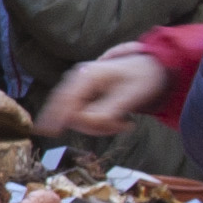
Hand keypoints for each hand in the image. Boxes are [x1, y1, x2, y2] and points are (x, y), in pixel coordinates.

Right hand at [37, 45, 168, 136]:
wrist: (147, 69)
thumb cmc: (141, 79)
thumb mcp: (129, 96)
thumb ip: (106, 112)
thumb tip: (87, 123)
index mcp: (86, 76)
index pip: (65, 100)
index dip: (58, 117)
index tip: (55, 133)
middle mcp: (76, 80)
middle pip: (67, 111)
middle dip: (91, 126)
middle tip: (122, 128)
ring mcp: (77, 88)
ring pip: (73, 117)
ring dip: (97, 127)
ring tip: (124, 124)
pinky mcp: (81, 97)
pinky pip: (80, 117)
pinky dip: (97, 124)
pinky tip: (116, 121)